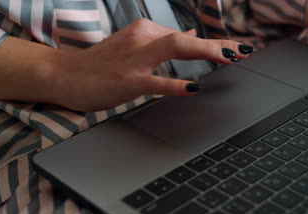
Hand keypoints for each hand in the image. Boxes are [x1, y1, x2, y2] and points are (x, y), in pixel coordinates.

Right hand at [51, 18, 251, 111]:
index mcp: (145, 32)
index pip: (186, 38)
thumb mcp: (134, 47)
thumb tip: (188, 37)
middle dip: (218, 46)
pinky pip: (156, 81)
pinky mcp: (127, 80)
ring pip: (175, 50)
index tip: (236, 49)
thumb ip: (162, 43)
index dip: (215, 44)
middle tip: (242, 52)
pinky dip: (176, 84)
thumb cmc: (102, 64)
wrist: (65, 75)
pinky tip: (193, 88)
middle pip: (186, 39)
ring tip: (229, 59)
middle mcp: (142, 40)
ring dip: (205, 52)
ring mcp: (134, 60)